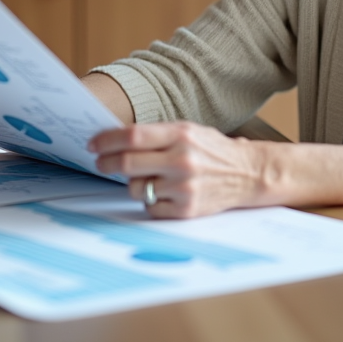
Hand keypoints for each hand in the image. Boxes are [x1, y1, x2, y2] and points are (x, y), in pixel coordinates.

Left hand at [88, 121, 267, 218]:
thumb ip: (156, 135)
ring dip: (133, 183)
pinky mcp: (185, 210)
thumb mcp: (188, 131)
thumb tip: (115, 140)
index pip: (132, 136)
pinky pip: (150, 207)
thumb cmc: (213, 151)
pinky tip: (164, 192)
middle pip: (127, 163)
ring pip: (135, 188)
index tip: (94, 144)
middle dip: (106, 163)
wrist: (248, 173)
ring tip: (148, 177)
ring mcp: (183, 187)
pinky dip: (151, 200)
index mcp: (181, 134)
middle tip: (100, 163)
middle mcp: (182, 160)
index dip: (107, 140)